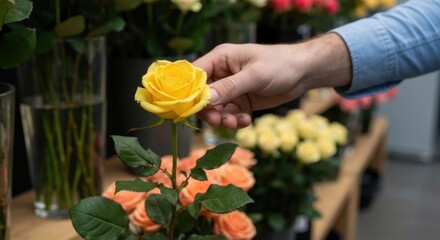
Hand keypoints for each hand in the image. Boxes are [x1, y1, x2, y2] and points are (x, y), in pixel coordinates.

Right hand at [194, 33, 351, 128]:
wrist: (303, 73)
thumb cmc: (280, 65)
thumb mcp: (255, 75)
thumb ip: (230, 87)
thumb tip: (207, 99)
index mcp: (221, 59)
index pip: (196, 74)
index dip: (190, 91)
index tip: (193, 108)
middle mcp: (222, 73)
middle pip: (203, 95)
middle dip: (209, 111)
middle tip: (219, 121)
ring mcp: (231, 88)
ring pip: (216, 108)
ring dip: (223, 119)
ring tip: (235, 123)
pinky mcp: (240, 100)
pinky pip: (229, 114)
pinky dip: (234, 120)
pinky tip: (245, 121)